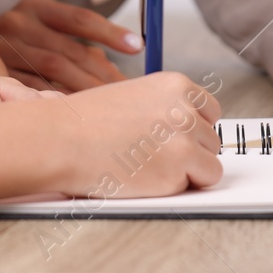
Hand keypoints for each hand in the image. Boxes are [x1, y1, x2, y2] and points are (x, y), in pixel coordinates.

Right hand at [0, 0, 140, 91]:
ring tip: (111, 103)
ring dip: (85, 89)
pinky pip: (33, 90)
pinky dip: (58, 100)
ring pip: (53, 71)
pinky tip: (79, 110)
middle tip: (130, 89)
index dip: (110, 33)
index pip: (79, 18)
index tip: (138, 47)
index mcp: (34, 7)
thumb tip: (120, 64)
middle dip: (102, 71)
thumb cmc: (21, 46)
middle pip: (68, 50)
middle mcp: (15, 23)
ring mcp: (2, 50)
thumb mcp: (45, 31)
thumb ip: (80, 44)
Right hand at [53, 72, 222, 198]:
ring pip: (209, 163)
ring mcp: (185, 138)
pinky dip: (179, 187)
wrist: (61, 140)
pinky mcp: (180, 168)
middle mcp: (186, 108)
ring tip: (148, 167)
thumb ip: (165, 108)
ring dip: (186, 171)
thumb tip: (190, 128)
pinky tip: (148, 178)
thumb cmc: (86, 123)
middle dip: (190, 152)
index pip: (209, 110)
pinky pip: (199, 183)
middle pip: (211, 139)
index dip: (193, 129)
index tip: (175, 138)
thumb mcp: (133, 97)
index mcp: (175, 85)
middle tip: (155, 157)